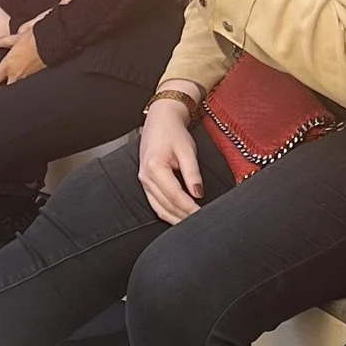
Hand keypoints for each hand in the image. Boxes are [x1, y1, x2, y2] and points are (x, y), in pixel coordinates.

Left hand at [0, 22, 46, 90]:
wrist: (54, 41)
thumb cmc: (37, 38)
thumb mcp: (18, 37)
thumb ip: (4, 41)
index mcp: (8, 65)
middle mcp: (17, 75)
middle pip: (4, 89)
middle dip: (3, 85)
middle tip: (5, 80)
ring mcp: (28, 79)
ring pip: (17, 88)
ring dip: (15, 84)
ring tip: (18, 77)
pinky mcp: (38, 79)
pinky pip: (29, 84)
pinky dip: (27, 82)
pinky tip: (29, 76)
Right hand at [138, 97, 204, 222]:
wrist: (160, 121)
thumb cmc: (173, 133)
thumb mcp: (187, 150)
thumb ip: (193, 173)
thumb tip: (198, 193)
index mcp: (155, 167)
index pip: (174, 195)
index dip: (189, 208)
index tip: (202, 214)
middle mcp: (145, 177)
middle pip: (166, 205)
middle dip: (184, 217)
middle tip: (201, 223)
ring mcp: (143, 181)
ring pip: (159, 208)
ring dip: (175, 219)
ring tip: (192, 224)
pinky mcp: (145, 183)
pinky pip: (156, 204)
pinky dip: (168, 213)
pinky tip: (179, 217)